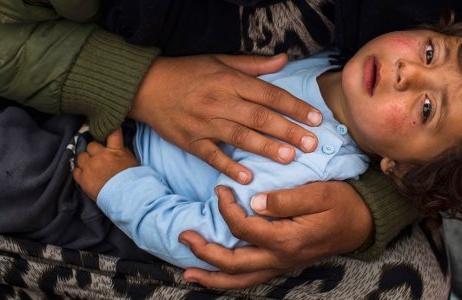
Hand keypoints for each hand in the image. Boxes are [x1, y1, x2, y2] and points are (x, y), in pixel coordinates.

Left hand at [72, 128, 138, 199]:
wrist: (126, 197)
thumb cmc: (132, 180)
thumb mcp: (132, 162)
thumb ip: (123, 152)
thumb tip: (116, 147)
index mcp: (115, 151)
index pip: (112, 132)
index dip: (109, 129)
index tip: (106, 129)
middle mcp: (100, 156)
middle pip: (91, 145)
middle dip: (94, 150)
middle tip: (98, 157)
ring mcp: (90, 167)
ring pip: (81, 156)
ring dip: (85, 160)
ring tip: (91, 167)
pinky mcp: (82, 179)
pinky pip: (75, 170)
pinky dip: (80, 172)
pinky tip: (85, 175)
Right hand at [130, 53, 321, 183]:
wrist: (146, 86)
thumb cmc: (187, 72)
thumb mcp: (220, 61)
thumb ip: (254, 65)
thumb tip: (284, 60)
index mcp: (230, 81)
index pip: (269, 94)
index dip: (294, 106)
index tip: (316, 118)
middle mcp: (220, 102)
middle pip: (259, 118)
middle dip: (288, 131)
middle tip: (311, 143)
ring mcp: (205, 124)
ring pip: (240, 137)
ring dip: (266, 148)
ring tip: (290, 157)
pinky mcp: (191, 141)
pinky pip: (212, 156)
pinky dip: (229, 167)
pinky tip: (247, 177)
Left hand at [179, 182, 372, 288]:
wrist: (362, 223)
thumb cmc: (342, 203)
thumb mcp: (319, 193)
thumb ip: (287, 199)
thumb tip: (255, 201)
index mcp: (287, 239)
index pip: (243, 227)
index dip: (226, 208)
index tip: (221, 189)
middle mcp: (280, 258)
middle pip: (233, 263)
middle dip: (204, 251)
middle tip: (184, 236)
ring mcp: (281, 265)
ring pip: (240, 280)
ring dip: (212, 276)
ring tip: (188, 272)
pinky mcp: (283, 265)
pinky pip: (251, 279)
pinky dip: (230, 280)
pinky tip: (216, 275)